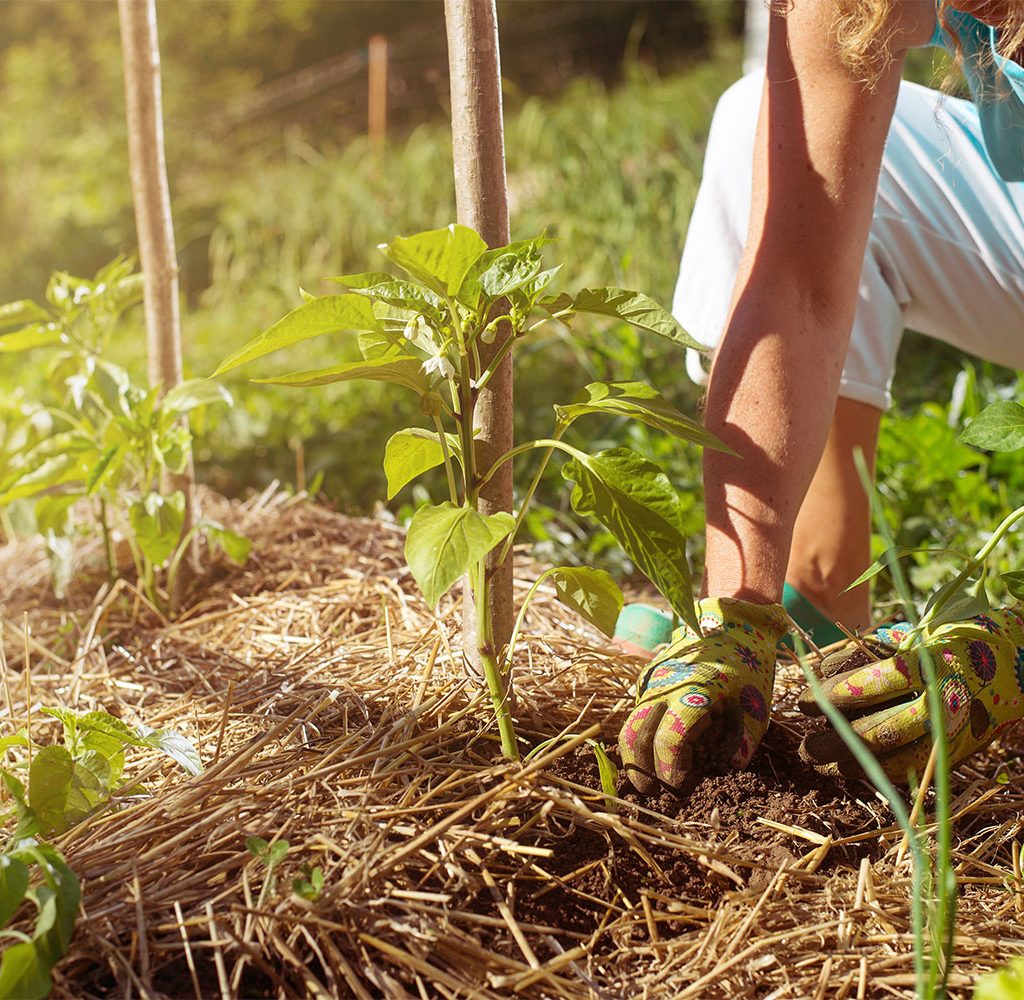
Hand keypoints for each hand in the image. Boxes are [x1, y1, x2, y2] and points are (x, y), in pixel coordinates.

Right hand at [618, 598, 790, 792]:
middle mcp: (663, 686)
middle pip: (634, 735)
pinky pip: (637, 710)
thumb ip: (744, 737)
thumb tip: (731, 767)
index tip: (679, 788)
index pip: (668, 740)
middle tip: (650, 793)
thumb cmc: (747, 664)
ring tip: (650, 776)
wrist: (728, 621)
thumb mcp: (756, 702)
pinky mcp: (648, 678)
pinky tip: (656, 748)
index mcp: (692, 693)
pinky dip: (642, 734)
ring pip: (630, 723)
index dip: (670, 771)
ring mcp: (651, 680)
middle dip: (638, 769)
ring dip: (637, 753)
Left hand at [798, 609, 1023, 779]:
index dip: (831, 695)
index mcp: (928, 664)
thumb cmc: (951, 639)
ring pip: (896, 757)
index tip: (803, 700)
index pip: (870, 685)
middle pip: (879, 730)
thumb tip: (817, 672)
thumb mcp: (909, 636)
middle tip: (804, 747)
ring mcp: (953, 731)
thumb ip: (863, 652)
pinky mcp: (959, 751)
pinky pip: (915, 769)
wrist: (1018, 662)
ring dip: (853, 763)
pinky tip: (855, 771)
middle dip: (835, 740)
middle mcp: (941, 702)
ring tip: (821, 763)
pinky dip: (881, 772)